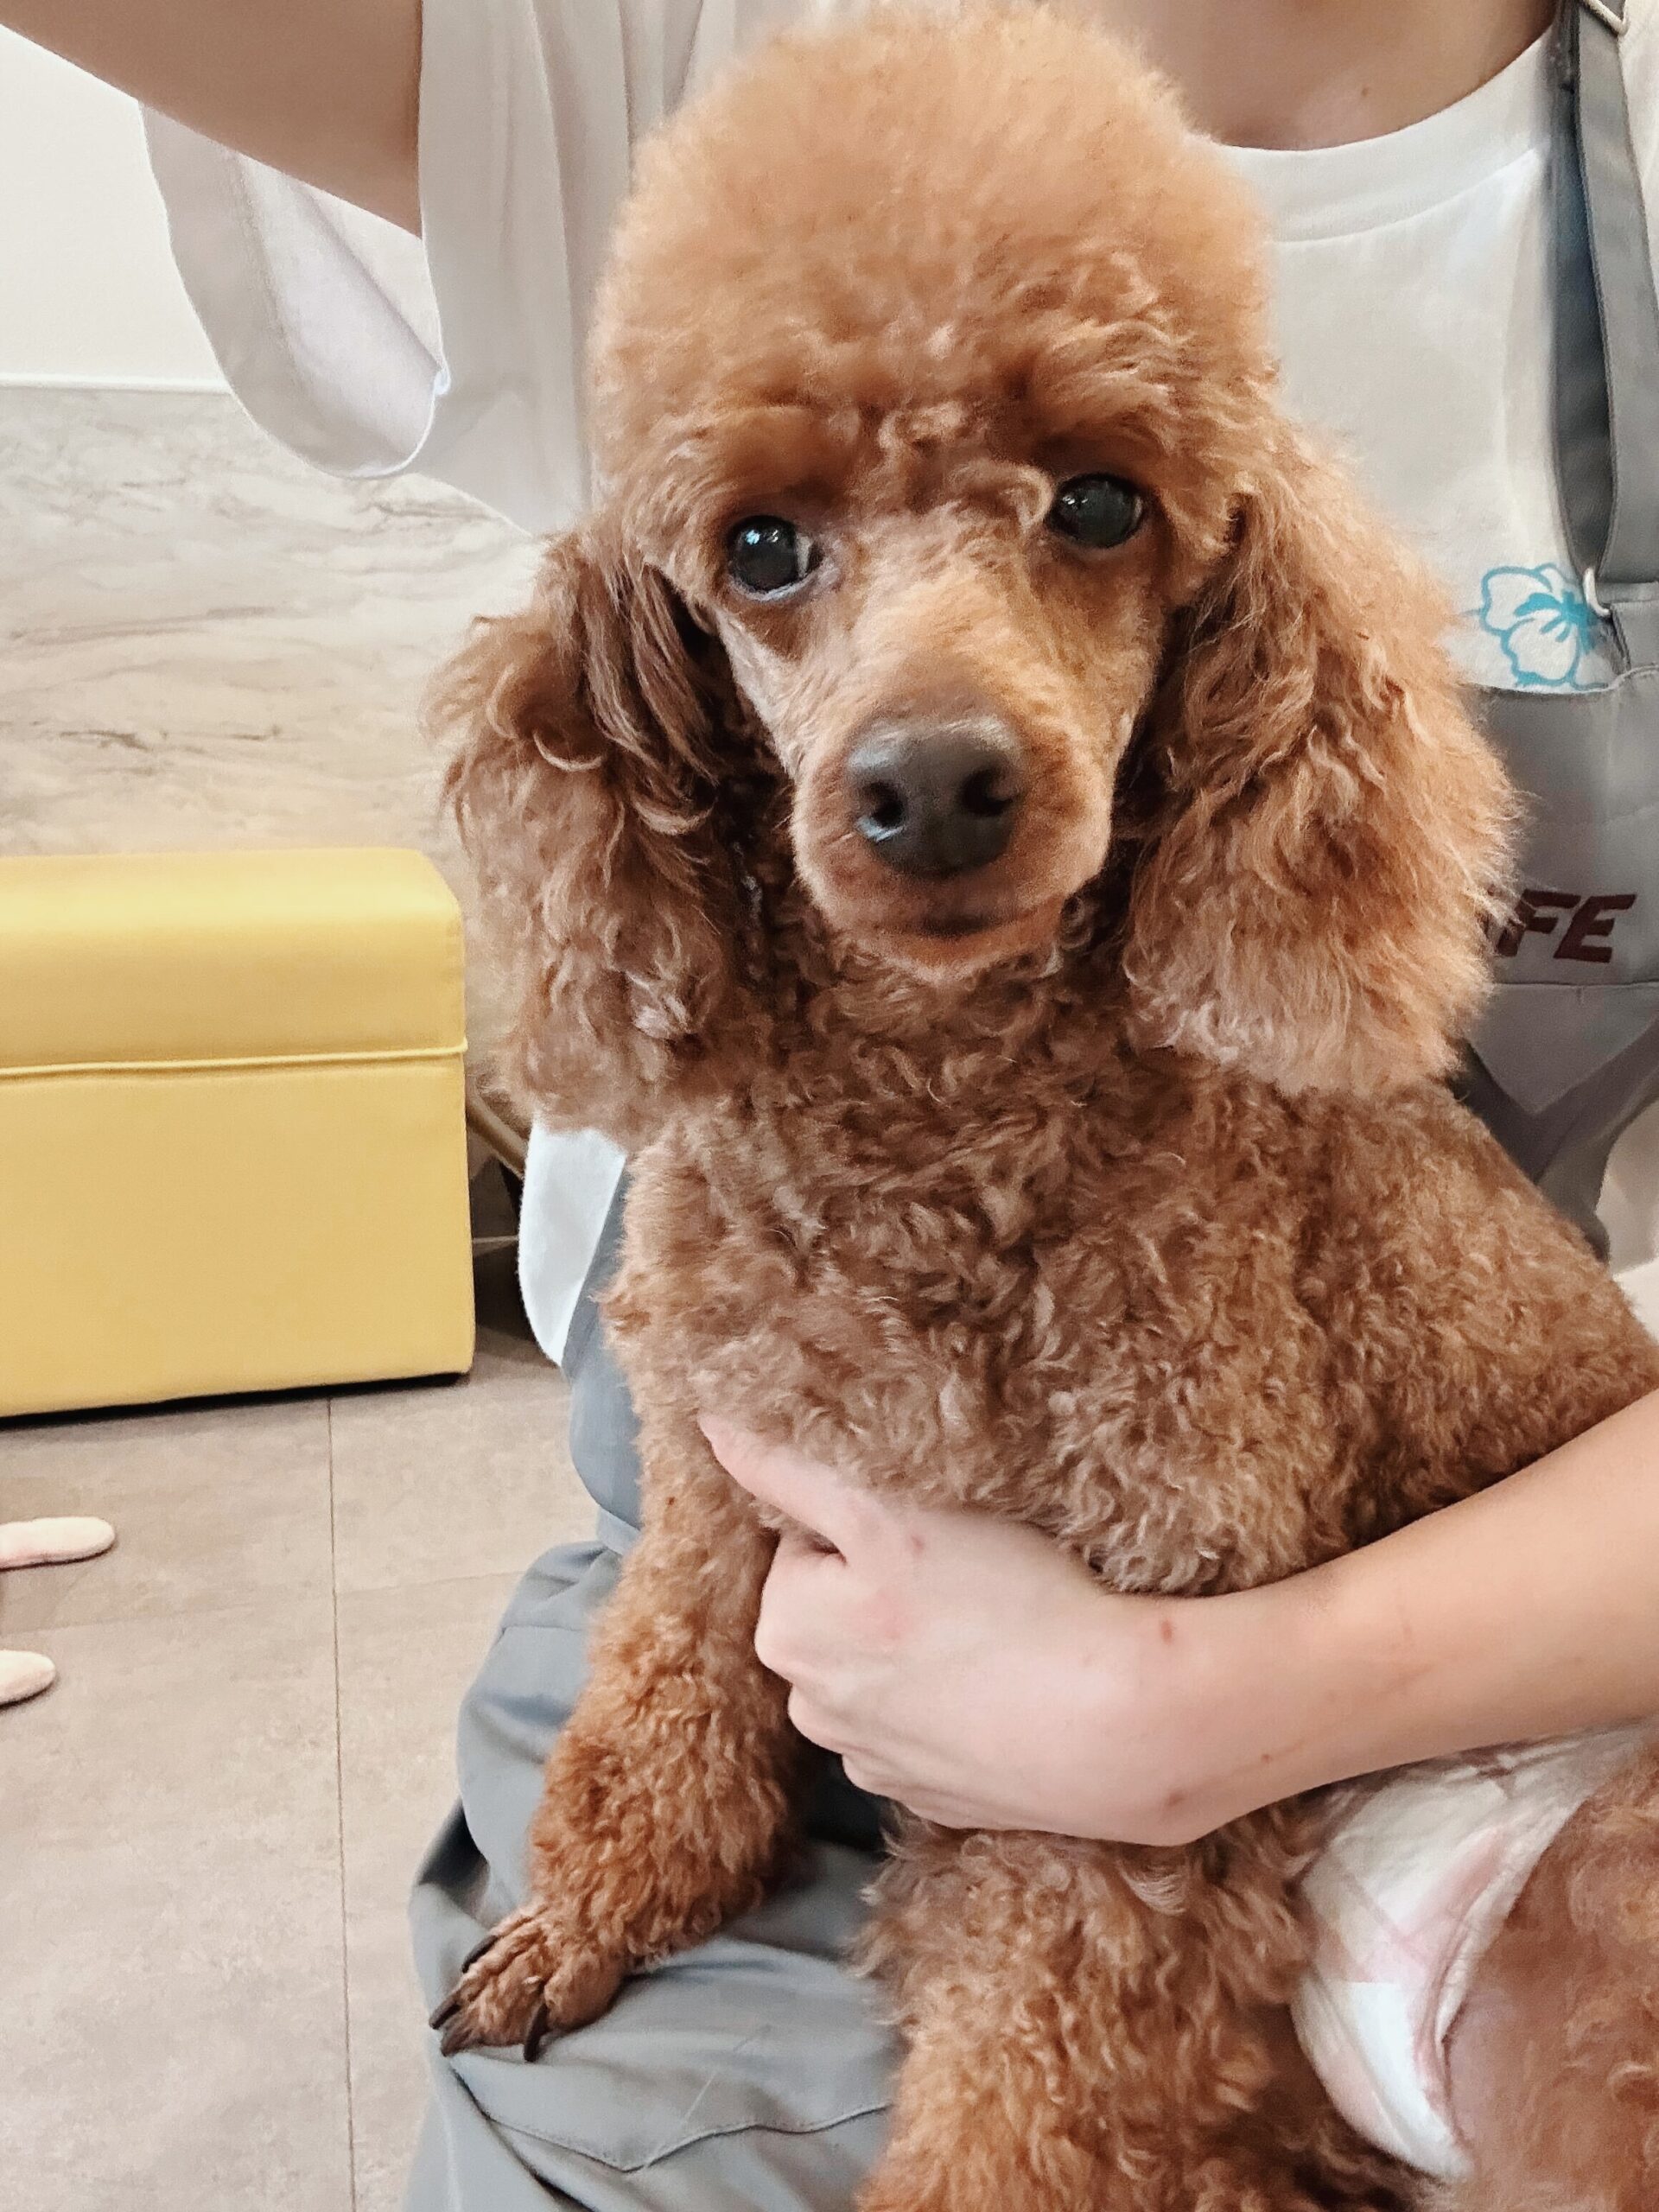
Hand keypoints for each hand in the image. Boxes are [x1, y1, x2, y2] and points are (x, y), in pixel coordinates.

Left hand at [699, 1417, 1242, 1841]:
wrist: (1119, 1727)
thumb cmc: (1007, 1604)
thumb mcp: (887, 1513)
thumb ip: (787, 1470)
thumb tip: (710, 1426)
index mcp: (786, 1631)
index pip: (811, 1541)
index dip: (877, 1519)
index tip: (937, 1531)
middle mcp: (811, 1707)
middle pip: (840, 1607)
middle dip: (889, 1585)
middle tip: (973, 1573)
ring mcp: (873, 1761)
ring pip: (883, 1667)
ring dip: (920, 1644)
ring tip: (995, 1627)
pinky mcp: (932, 1795)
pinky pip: (926, 1723)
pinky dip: (954, 1701)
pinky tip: (1003, 1683)